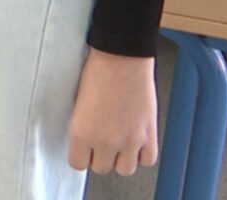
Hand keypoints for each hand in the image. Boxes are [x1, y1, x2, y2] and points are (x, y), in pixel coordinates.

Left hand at [68, 49, 159, 174]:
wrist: (122, 57)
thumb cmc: (97, 71)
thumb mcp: (77, 103)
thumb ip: (81, 127)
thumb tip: (84, 141)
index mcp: (81, 133)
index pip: (78, 164)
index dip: (81, 155)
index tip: (83, 149)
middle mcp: (105, 141)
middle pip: (101, 168)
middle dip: (100, 156)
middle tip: (100, 142)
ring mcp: (130, 140)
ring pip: (124, 169)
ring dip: (121, 158)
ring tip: (118, 143)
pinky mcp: (149, 135)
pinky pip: (147, 161)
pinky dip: (142, 155)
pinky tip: (135, 142)